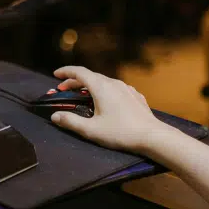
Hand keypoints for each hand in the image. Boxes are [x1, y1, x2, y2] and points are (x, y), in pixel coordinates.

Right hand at [50, 66, 171, 153]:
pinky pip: (115, 88)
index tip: (56, 74)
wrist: (152, 136)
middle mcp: (114, 83)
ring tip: (83, 95)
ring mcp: (126, 88)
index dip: (65, 71)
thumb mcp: (91, 130)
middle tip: (64, 89)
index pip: (79, 72)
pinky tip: (105, 100)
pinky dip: (104, 90)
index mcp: (101, 87)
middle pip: (90, 76)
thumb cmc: (121, 133)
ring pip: (104, 81)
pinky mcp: (135, 96)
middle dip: (75, 81)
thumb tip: (55, 116)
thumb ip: (71, 121)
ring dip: (90, 85)